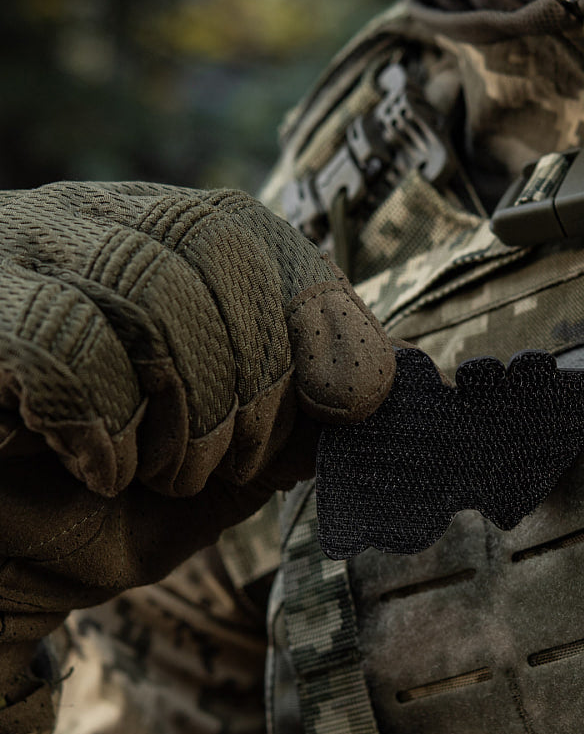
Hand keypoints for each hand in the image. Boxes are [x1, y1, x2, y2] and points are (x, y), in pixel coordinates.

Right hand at [0, 181, 393, 616]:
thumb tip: (395, 381)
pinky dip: (109, 431)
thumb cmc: (111, 510)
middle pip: (215, 247)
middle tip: (230, 463)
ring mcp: (17, 254)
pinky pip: (68, 346)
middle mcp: (86, 223)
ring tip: (155, 474)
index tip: (349, 401)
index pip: (257, 231)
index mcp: (157, 248)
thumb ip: (304, 421)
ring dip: (185, 414)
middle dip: (255, 377)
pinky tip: (95, 472)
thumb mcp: (232, 465)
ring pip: (150, 289)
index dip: (318, 313)